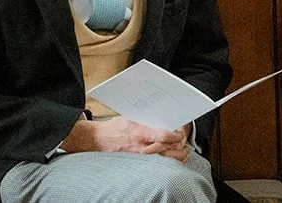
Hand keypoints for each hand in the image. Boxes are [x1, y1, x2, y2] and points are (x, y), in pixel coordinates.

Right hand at [65, 116, 190, 159]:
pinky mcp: (135, 163)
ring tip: (182, 153)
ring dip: (174, 157)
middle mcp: (139, 147)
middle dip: (178, 148)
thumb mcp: (129, 118)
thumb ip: (145, 120)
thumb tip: (161, 116)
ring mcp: (137, 157)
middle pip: (165, 151)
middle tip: (185, 144)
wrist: (96, 140)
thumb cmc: (112, 128)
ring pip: (161, 160)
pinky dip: (164, 163)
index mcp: (138, 132)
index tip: (180, 134)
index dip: (174, 136)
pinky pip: (153, 165)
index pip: (162, 135)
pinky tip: (170, 161)